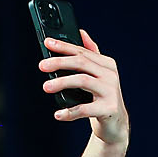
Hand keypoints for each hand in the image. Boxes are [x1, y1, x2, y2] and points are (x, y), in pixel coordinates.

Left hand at [39, 29, 127, 146]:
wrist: (115, 124)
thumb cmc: (101, 98)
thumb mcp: (97, 75)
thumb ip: (90, 54)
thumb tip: (81, 32)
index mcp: (106, 64)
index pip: (82, 52)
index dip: (64, 46)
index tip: (47, 42)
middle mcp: (110, 75)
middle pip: (82, 63)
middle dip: (60, 62)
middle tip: (42, 65)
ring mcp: (110, 91)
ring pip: (83, 81)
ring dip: (62, 82)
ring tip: (46, 86)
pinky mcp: (108, 109)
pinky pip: (85, 109)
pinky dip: (70, 112)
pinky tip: (58, 114)